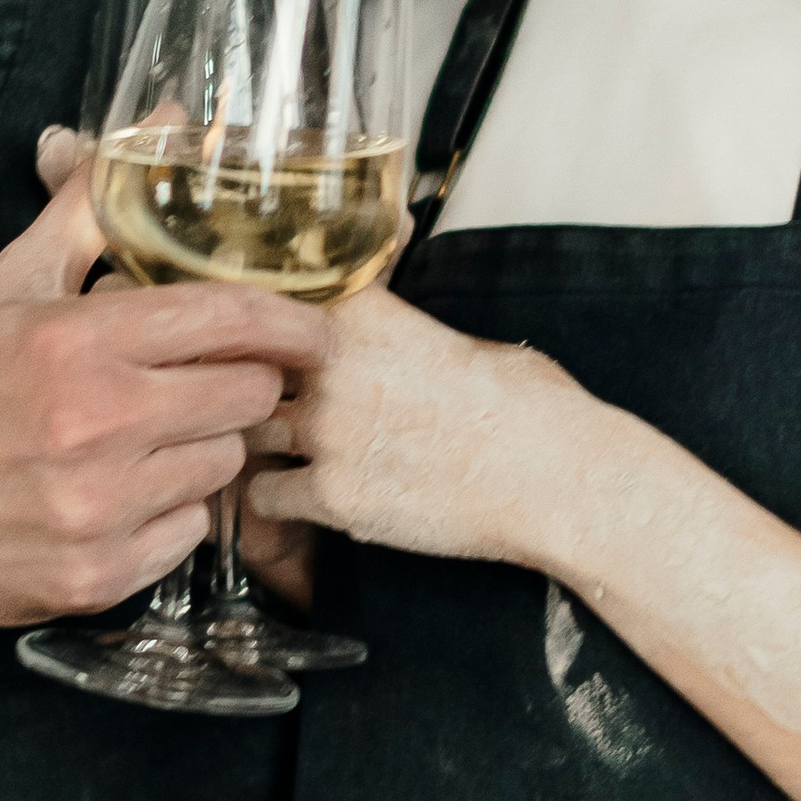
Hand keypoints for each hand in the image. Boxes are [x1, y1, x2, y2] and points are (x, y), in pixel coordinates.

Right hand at [0, 154, 319, 627]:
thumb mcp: (15, 284)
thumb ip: (96, 203)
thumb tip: (165, 123)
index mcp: (77, 344)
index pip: (230, 324)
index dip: (292, 324)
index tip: (316, 331)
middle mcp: (94, 427)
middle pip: (246, 398)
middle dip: (239, 386)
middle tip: (208, 384)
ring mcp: (98, 508)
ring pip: (224, 467)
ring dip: (203, 449)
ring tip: (148, 439)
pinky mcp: (98, 575)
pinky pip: (190, 534)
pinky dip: (171, 514)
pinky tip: (124, 493)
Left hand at [245, 286, 584, 567]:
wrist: (553, 476)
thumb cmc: (526, 404)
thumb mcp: (460, 338)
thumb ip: (399, 326)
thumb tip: (387, 318)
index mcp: (360, 312)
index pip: (271, 304)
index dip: (261, 324)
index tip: (261, 338)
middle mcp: (330, 366)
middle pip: (249, 367)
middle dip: (255, 385)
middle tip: (269, 400)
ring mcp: (326, 433)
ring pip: (248, 430)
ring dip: (261, 440)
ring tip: (283, 451)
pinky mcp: (332, 496)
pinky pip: (264, 495)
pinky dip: (275, 497)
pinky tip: (298, 496)